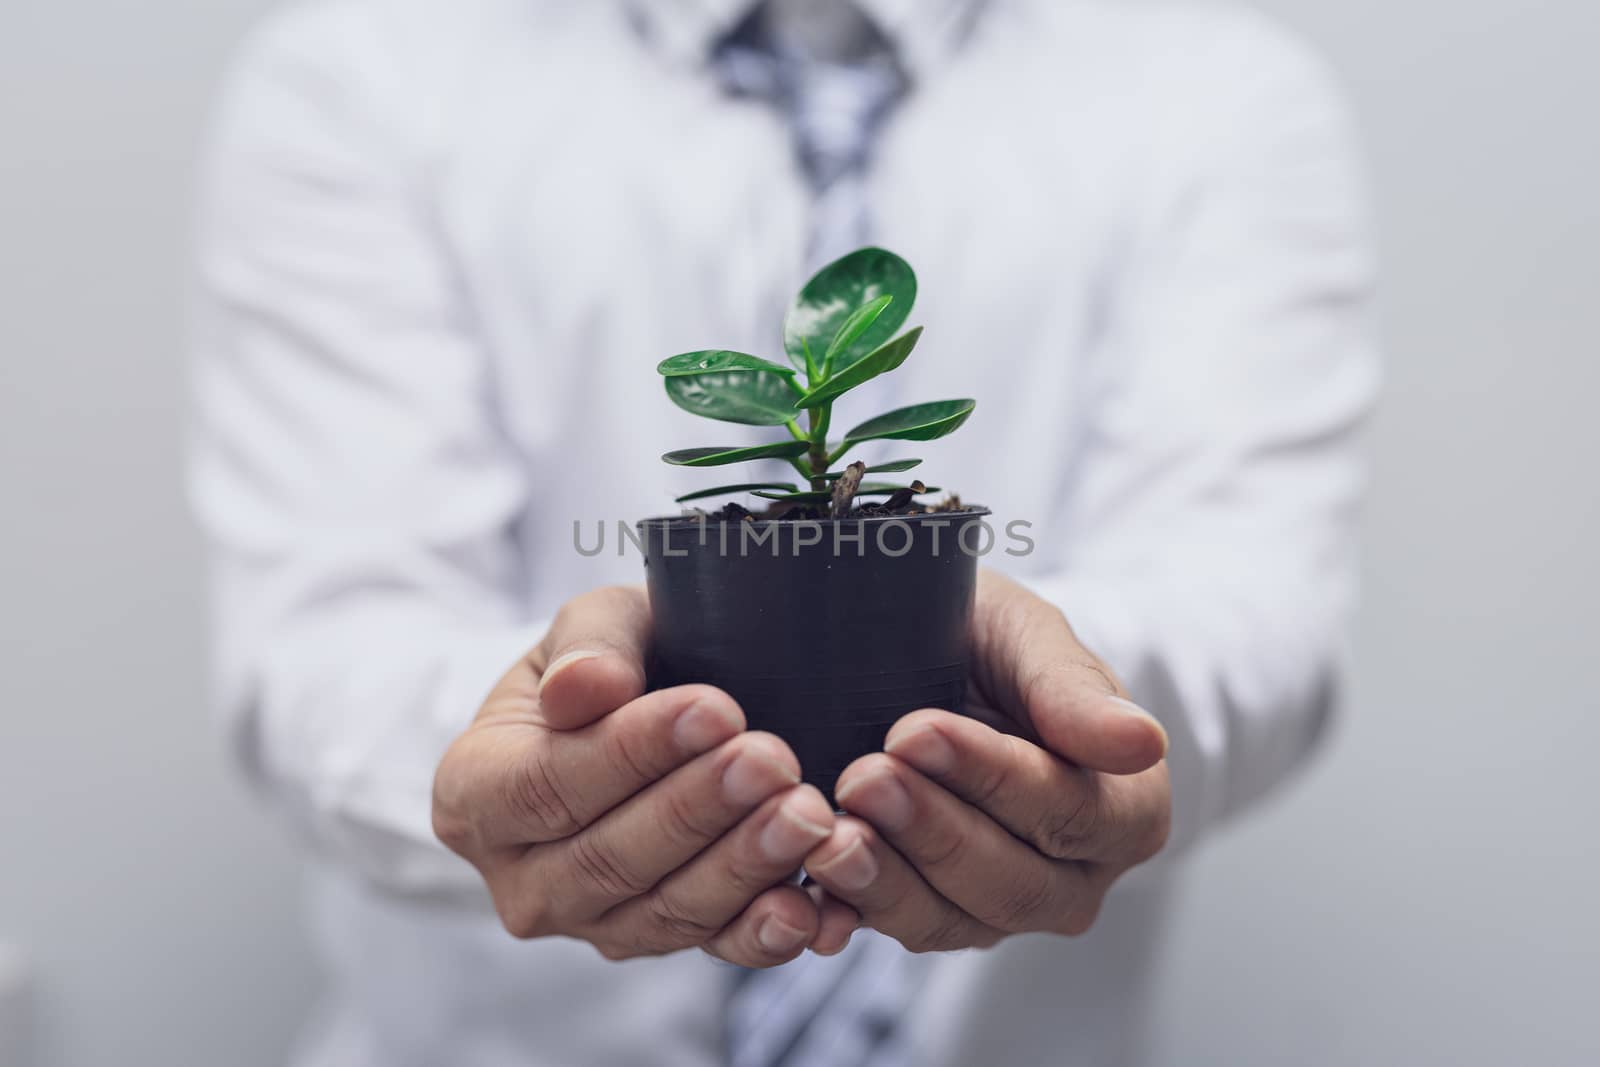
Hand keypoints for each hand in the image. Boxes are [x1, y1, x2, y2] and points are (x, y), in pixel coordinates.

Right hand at [433, 586, 835, 966]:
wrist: (633, 713)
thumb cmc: (608, 660)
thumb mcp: (592, 625)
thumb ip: (588, 646)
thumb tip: (586, 688)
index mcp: (474, 793)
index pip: (547, 784)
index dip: (630, 753)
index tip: (713, 709)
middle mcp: (519, 877)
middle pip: (609, 858)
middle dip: (698, 809)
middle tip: (773, 760)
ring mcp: (587, 922)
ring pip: (664, 912)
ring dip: (742, 867)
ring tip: (807, 815)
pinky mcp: (654, 943)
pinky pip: (711, 952)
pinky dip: (766, 935)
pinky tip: (817, 910)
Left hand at [802, 570, 1170, 952]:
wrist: (936, 665)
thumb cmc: (993, 642)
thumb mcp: (1029, 636)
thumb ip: (1072, 688)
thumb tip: (1143, 740)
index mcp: (1125, 809)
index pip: (1067, 809)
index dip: (992, 777)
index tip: (917, 730)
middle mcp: (1072, 878)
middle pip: (1012, 882)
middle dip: (931, 831)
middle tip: (863, 777)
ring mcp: (998, 909)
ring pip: (951, 921)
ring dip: (884, 880)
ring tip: (828, 833)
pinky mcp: (931, 919)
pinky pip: (893, 932)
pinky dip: (848, 910)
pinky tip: (806, 879)